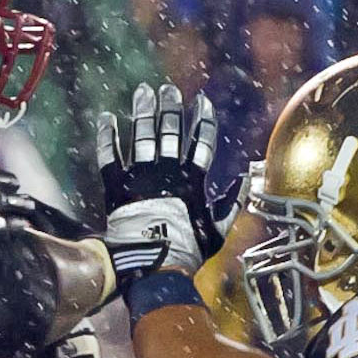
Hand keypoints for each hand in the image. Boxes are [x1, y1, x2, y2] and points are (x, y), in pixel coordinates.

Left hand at [93, 83, 219, 282]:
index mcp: (192, 181)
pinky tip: (108, 118)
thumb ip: (233, 204)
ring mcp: (140, 177)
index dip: (202, 120)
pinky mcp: (116, 186)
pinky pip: (110, 156)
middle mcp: (167, 172)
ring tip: (143, 92)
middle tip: (168, 89)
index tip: (201, 102)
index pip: (201, 141)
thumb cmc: (187, 253)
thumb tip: (249, 181)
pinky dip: (108, 136)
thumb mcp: (218, 230)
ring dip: (143, 112)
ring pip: (143, 136)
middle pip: (170, 131)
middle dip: (170, 108)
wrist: (152, 267)